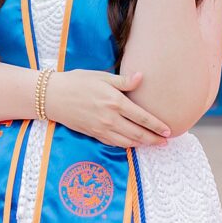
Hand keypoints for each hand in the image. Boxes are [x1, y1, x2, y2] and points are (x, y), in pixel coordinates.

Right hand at [44, 69, 170, 147]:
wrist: (53, 96)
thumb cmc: (78, 82)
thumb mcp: (102, 76)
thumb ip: (123, 81)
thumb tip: (141, 77)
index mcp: (115, 102)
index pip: (142, 117)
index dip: (157, 126)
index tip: (169, 130)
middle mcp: (110, 118)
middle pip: (137, 133)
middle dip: (154, 139)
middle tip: (166, 142)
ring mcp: (101, 129)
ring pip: (127, 142)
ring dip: (142, 144)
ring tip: (154, 144)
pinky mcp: (93, 134)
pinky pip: (114, 143)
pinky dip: (126, 145)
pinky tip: (133, 144)